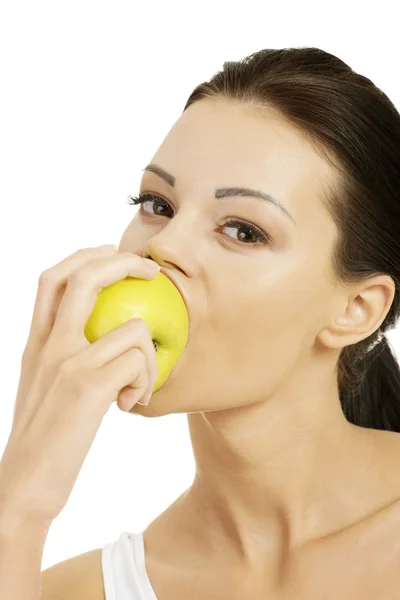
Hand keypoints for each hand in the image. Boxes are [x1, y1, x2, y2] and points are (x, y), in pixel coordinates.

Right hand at [0, 246, 159, 523]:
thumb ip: (62, 357)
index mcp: (35, 343)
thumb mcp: (42, 386)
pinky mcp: (88, 388)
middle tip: (151, 271)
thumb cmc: (42, 439)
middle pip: (84, 278)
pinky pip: (137, 363)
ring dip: (148, 354)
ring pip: (131, 327)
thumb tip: (100, 339)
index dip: (83, 256)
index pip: (51, 279)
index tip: (109, 251)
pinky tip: (130, 405)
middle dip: (123, 262)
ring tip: (135, 386)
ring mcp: (67, 364)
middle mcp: (48, 345)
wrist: (23, 485)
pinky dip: (144, 381)